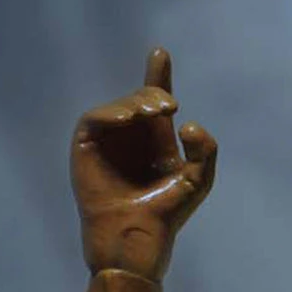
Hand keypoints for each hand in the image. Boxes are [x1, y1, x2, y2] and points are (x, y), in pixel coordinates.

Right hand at [71, 48, 216, 281]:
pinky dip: (111, 114)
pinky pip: (94, 119)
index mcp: (156, 143)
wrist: (137, 239)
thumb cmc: (166, 216)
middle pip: (139, 99)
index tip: (160, 52)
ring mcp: (108, 142)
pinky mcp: (86, 148)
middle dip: (153, 92)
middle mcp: (132, 139)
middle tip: (168, 104)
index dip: (158, 76)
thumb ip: (205, 152)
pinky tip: (127, 118)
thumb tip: (187, 123)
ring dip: (136, 103)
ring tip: (154, 112)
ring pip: (119, 107)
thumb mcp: (197, 182)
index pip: (156, 103)